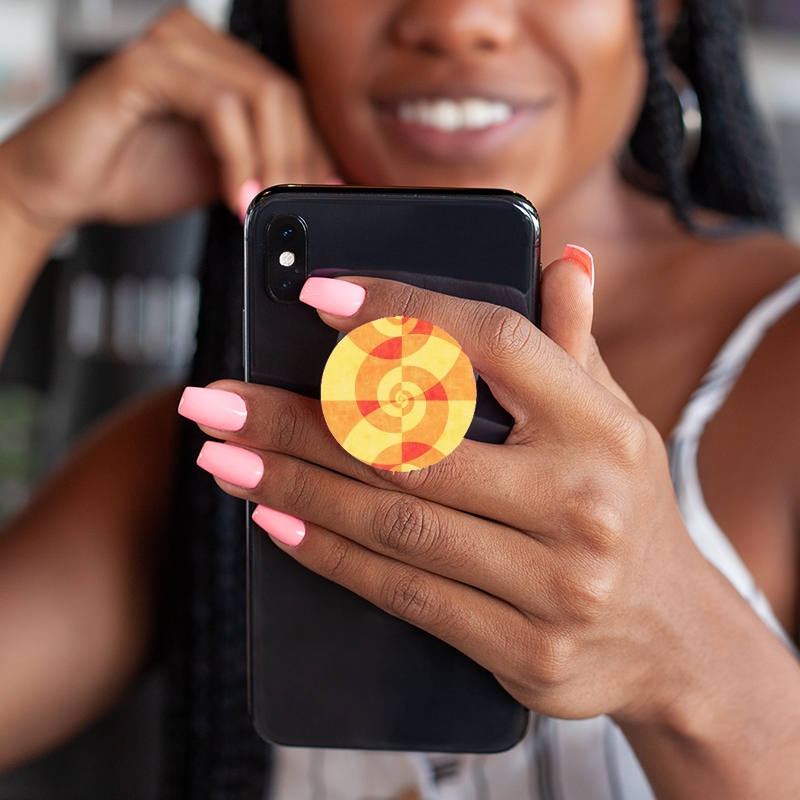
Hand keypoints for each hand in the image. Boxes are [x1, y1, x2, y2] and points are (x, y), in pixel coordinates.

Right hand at [0, 8, 335, 234]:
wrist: (64, 186)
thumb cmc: (131, 173)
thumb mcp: (220, 174)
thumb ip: (263, 167)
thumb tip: (315, 182)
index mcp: (218, 62)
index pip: (289, 99)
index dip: (313, 150)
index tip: (321, 195)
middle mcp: (197, 42)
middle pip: (283, 95)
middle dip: (298, 161)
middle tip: (293, 207)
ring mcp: (170, 46)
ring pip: (260, 96)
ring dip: (272, 161)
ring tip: (263, 206)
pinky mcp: (145, 65)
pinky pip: (219, 106)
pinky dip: (238, 157)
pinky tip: (236, 195)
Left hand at [184, 254, 715, 730]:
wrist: (672, 636)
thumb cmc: (623, 505)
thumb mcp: (614, 419)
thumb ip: (572, 343)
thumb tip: (559, 260)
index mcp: (602, 425)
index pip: (491, 344)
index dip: (400, 315)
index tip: (316, 296)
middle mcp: (582, 500)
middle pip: (412, 445)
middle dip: (297, 418)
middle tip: (215, 396)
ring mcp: (556, 582)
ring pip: (395, 523)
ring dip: (292, 484)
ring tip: (222, 454)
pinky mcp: (526, 650)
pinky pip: (406, 595)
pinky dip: (331, 555)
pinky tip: (275, 520)